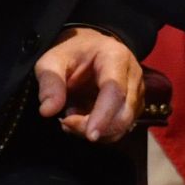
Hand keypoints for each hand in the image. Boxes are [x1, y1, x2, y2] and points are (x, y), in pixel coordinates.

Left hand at [33, 26, 141, 143]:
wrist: (89, 48)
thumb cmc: (71, 54)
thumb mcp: (52, 61)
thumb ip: (49, 82)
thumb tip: (47, 111)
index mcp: (115, 57)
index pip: (115, 90)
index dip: (104, 115)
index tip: (89, 135)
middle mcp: (133, 74)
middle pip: (124, 113)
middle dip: (94, 127)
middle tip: (65, 122)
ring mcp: (137, 91)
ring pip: (124, 124)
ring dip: (96, 131)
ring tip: (72, 117)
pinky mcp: (135, 105)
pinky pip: (121, 127)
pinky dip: (101, 131)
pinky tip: (83, 118)